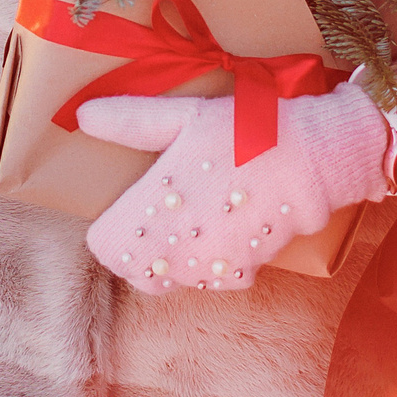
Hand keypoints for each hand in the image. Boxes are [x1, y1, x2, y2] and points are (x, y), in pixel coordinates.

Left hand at [78, 84, 386, 292]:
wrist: (314, 158)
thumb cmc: (244, 130)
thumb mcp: (184, 116)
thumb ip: (130, 121)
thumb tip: (83, 117)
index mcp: (156, 210)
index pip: (107, 248)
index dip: (109, 229)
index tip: (120, 209)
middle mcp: (179, 249)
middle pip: (135, 271)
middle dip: (137, 249)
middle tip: (151, 216)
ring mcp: (210, 265)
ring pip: (170, 280)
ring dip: (170, 259)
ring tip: (187, 218)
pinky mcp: (241, 273)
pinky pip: (207, 279)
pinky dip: (205, 264)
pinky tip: (217, 231)